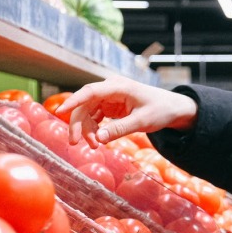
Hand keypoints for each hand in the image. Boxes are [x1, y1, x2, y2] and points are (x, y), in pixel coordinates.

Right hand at [56, 76, 197, 147]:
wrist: (172, 107)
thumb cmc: (160, 110)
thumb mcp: (142, 121)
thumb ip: (119, 129)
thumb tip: (98, 139)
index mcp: (118, 87)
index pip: (90, 92)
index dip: (73, 101)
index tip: (60, 111)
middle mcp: (110, 89)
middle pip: (84, 104)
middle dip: (79, 124)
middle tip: (76, 143)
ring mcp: (108, 97)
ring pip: (87, 112)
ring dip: (86, 129)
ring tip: (94, 146)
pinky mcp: (109, 105)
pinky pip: (94, 116)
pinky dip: (93, 129)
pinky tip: (97, 140)